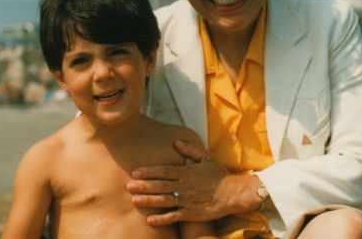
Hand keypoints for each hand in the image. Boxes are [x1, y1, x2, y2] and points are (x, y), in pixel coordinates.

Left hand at [127, 139, 257, 225]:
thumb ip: (190, 150)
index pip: (164, 171)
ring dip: (148, 200)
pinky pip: (174, 216)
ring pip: (164, 200)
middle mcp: (185, 186)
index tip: (135, 172)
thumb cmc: (219, 174)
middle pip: (160, 185)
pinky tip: (150, 220)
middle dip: (143, 185)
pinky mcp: (192, 214)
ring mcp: (187, 200)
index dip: (149, 172)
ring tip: (134, 200)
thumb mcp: (206, 157)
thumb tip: (176, 142)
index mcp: (187, 172)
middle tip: (128, 186)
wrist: (234, 193)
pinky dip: (162, 219)